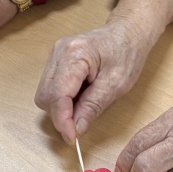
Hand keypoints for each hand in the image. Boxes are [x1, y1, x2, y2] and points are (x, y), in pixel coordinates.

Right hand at [35, 16, 155, 142]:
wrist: (128, 32)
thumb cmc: (127, 53)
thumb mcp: (116, 84)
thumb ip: (93, 106)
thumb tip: (76, 128)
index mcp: (75, 54)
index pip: (58, 94)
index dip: (62, 120)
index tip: (72, 139)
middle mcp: (59, 52)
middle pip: (46, 95)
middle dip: (60, 115)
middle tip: (81, 124)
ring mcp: (55, 54)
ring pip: (45, 93)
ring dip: (61, 108)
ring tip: (85, 105)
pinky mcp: (56, 60)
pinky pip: (50, 87)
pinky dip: (62, 99)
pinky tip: (80, 96)